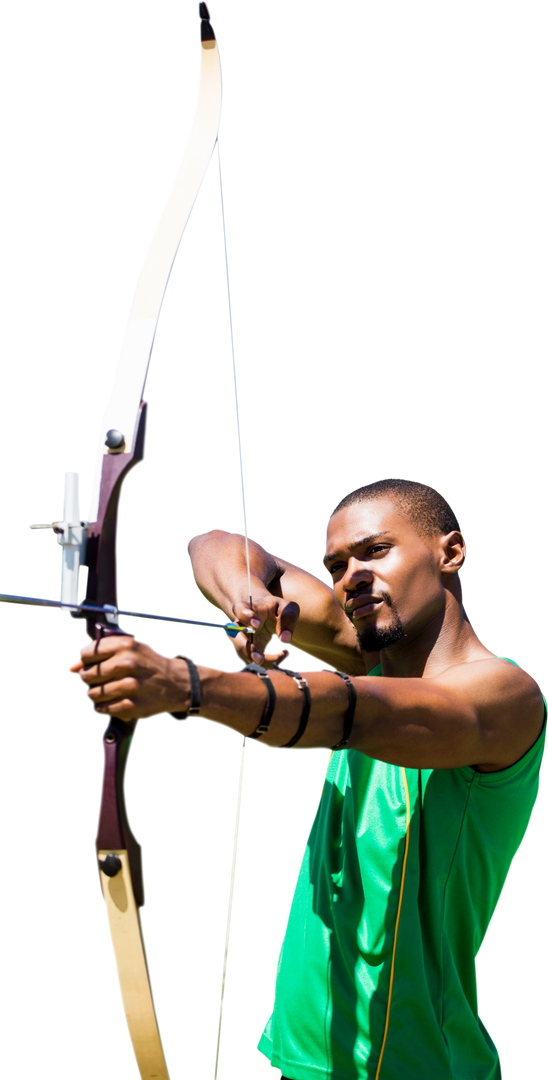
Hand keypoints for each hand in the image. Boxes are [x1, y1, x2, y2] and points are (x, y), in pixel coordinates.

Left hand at [65, 635, 190, 721]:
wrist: (178, 683)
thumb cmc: (149, 664)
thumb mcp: (129, 650)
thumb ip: (99, 654)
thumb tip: (70, 668)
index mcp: (125, 645)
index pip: (86, 653)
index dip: (86, 661)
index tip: (94, 664)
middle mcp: (127, 663)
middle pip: (86, 675)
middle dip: (89, 680)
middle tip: (101, 681)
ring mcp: (130, 686)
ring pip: (91, 694)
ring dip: (94, 696)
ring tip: (106, 693)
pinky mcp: (132, 706)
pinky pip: (102, 710)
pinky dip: (102, 709)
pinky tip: (111, 703)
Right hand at [223, 595, 299, 668]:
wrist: (272, 616)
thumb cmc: (279, 610)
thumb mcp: (288, 608)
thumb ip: (287, 619)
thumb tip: (285, 639)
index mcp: (249, 608)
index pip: (241, 609)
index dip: (246, 617)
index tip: (258, 625)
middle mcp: (241, 624)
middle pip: (233, 636)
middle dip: (245, 648)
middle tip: (260, 658)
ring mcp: (242, 639)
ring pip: (244, 653)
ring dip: (262, 660)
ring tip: (282, 656)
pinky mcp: (248, 652)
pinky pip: (253, 661)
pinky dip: (268, 663)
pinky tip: (283, 656)